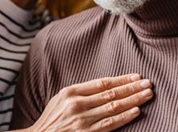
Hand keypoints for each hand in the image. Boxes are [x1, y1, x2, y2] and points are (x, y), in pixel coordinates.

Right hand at [27, 74, 152, 131]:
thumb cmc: (52, 117)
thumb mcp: (61, 97)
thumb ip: (80, 91)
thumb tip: (103, 86)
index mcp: (71, 91)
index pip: (102, 83)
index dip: (120, 79)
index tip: (135, 75)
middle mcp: (77, 104)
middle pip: (110, 93)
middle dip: (131, 87)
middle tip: (147, 82)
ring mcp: (83, 120)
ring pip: (113, 107)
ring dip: (133, 100)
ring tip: (146, 94)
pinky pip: (110, 124)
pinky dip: (124, 117)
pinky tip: (136, 111)